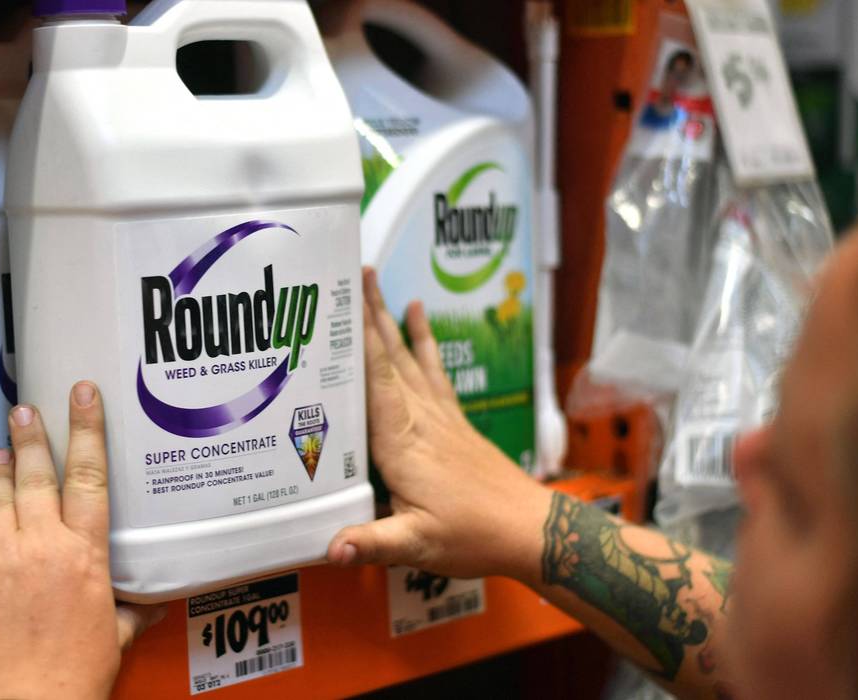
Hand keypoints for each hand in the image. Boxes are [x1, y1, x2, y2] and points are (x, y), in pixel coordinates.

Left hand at [0, 382, 165, 699]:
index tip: (83, 397)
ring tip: (2, 442)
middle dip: (33, 437)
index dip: (86, 432)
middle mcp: (40, 545)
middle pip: (37, 476)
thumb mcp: (112, 641)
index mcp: (84, 556)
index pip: (89, 479)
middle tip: (28, 409)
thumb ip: (128, 613)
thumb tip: (151, 604)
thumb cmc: (69, 683)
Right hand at [326, 269, 544, 579]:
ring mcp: (439, 416)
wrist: (528, 530)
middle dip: (370, 315)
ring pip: (408, 357)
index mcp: (403, 443)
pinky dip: (422, 340)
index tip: (342, 304)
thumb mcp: (416, 546)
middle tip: (352, 272)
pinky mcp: (452, 420)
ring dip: (390, 318)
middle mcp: (420, 420)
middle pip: (390, 358)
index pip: (377, 381)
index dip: (359, 341)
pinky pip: (432, 369)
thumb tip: (329, 548)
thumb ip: (371, 542)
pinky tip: (418, 316)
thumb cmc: (473, 535)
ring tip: (375, 280)